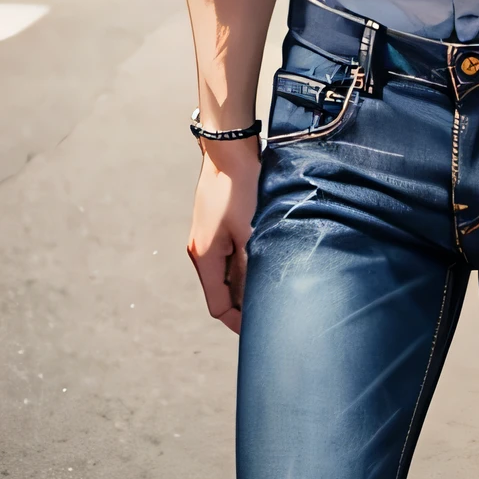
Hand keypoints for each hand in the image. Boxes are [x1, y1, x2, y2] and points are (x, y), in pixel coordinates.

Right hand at [187, 139, 260, 332]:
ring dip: (248, 280)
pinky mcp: (217, 222)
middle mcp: (201, 251)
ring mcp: (208, 236)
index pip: (218, 306)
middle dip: (246, 303)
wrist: (230, 147)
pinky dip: (246, 261)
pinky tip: (268, 256)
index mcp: (205, 258)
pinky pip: (230, 253)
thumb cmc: (242, 187)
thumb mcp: (251, 231)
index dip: (239, 323)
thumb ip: (252, 267)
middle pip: (223, 291)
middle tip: (275, 309)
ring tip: (277, 283)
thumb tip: (260, 296)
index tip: (261, 331)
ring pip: (228, 271)